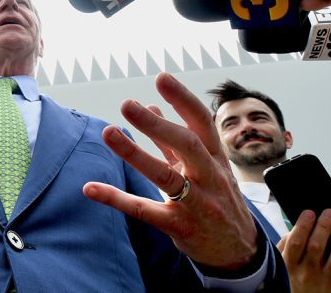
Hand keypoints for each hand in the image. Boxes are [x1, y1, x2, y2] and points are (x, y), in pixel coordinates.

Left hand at [83, 72, 257, 269]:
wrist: (240, 251)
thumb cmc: (218, 200)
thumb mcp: (206, 167)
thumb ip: (176, 141)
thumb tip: (152, 106)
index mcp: (216, 157)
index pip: (202, 122)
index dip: (183, 99)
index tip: (162, 78)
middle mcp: (209, 177)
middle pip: (185, 144)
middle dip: (156, 123)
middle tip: (127, 104)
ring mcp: (196, 203)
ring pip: (164, 176)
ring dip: (134, 153)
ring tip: (108, 132)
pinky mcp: (179, 226)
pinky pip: (144, 210)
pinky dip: (116, 198)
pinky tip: (91, 188)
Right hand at [278, 209, 330, 292]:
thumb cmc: (290, 282)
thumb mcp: (280, 265)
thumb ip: (285, 246)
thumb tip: (295, 228)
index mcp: (290, 265)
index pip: (296, 242)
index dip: (303, 225)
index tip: (309, 212)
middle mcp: (307, 273)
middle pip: (317, 246)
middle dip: (325, 226)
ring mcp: (325, 282)